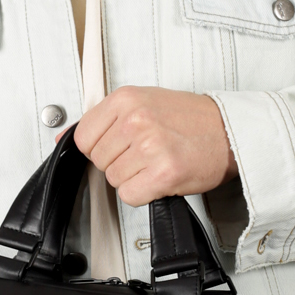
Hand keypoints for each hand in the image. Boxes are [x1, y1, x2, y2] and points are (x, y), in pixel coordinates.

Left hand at [72, 86, 236, 207]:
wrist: (229, 132)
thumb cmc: (189, 119)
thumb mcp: (143, 103)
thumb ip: (104, 120)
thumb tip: (64, 138)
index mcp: (126, 99)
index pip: (83, 137)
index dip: (99, 147)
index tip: (120, 145)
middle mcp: (136, 120)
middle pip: (98, 160)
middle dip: (119, 163)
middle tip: (146, 153)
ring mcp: (149, 146)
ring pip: (113, 179)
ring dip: (133, 178)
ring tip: (156, 162)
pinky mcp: (163, 172)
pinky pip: (130, 195)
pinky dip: (143, 193)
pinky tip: (159, 177)